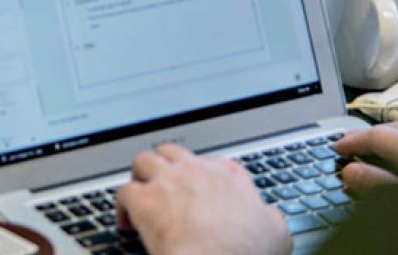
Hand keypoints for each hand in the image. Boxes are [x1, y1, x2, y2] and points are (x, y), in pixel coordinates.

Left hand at [116, 144, 289, 254]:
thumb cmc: (244, 251)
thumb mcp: (276, 233)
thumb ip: (269, 217)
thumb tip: (269, 218)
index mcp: (229, 176)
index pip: (210, 162)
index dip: (200, 176)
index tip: (196, 189)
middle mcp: (196, 171)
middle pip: (173, 153)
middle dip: (165, 166)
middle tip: (163, 185)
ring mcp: (168, 181)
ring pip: (144, 160)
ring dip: (140, 177)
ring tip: (141, 194)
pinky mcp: (144, 199)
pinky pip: (123, 192)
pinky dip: (121, 206)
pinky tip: (126, 222)